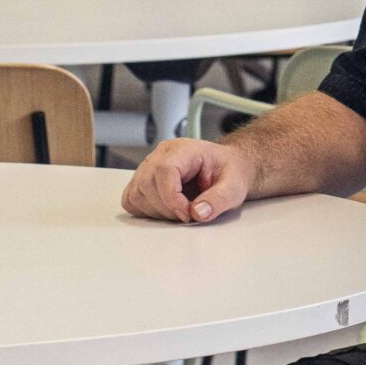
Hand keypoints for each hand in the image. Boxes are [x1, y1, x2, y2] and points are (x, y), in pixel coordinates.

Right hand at [120, 137, 255, 223]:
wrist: (226, 169)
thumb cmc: (228, 172)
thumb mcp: (234, 186)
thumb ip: (219, 199)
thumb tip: (199, 212)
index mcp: (184, 149)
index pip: (164, 170)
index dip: (172, 198)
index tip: (187, 214)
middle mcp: (162, 154)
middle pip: (147, 183)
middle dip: (167, 208)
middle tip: (189, 214)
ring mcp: (150, 166)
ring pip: (136, 193)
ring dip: (157, 211)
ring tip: (180, 211)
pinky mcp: (143, 180)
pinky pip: (131, 199)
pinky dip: (145, 211)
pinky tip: (166, 210)